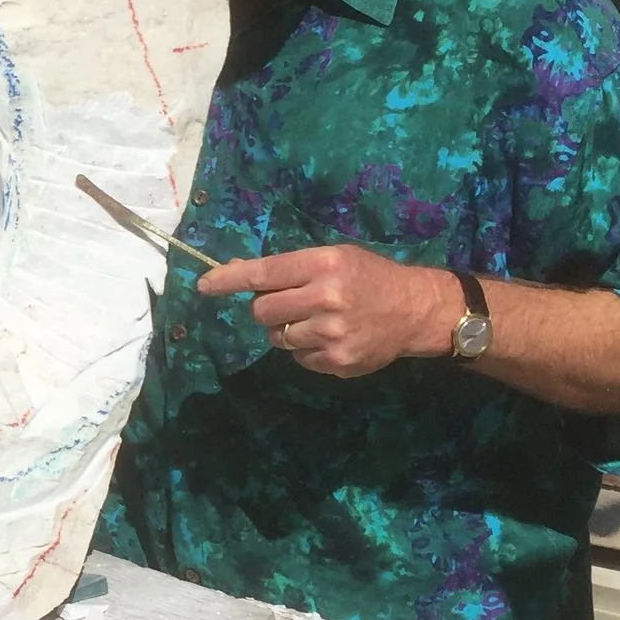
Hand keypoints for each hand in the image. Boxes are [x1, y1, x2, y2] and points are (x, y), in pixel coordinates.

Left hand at [197, 244, 460, 377]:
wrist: (415, 310)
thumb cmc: (369, 277)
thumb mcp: (333, 258)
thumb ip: (288, 267)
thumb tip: (236, 271)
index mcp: (323, 265)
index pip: (262, 273)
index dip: (228, 280)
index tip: (204, 286)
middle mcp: (325, 298)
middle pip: (262, 310)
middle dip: (268, 308)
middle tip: (291, 304)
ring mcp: (331, 333)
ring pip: (277, 337)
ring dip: (287, 330)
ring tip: (317, 321)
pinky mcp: (337, 362)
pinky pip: (298, 358)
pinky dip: (306, 349)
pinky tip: (331, 338)